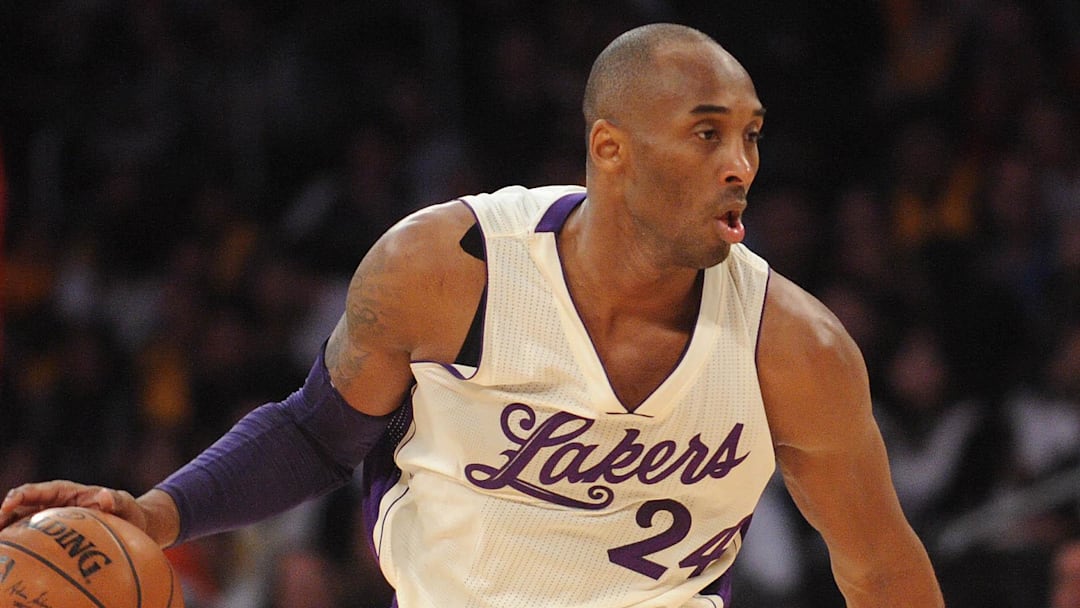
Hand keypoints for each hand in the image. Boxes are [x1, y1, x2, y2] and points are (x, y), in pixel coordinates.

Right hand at [0, 480, 146, 534]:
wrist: (132, 526)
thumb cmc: (128, 513)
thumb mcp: (126, 504)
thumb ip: (117, 500)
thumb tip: (105, 495)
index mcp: (67, 491)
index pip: (39, 490)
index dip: (21, 495)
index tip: (8, 504)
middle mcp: (53, 503)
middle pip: (22, 505)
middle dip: (4, 513)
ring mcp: (49, 519)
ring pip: (19, 521)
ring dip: (5, 529)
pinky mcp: (51, 534)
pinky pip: (29, 538)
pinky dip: (16, 544)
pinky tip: (8, 556)